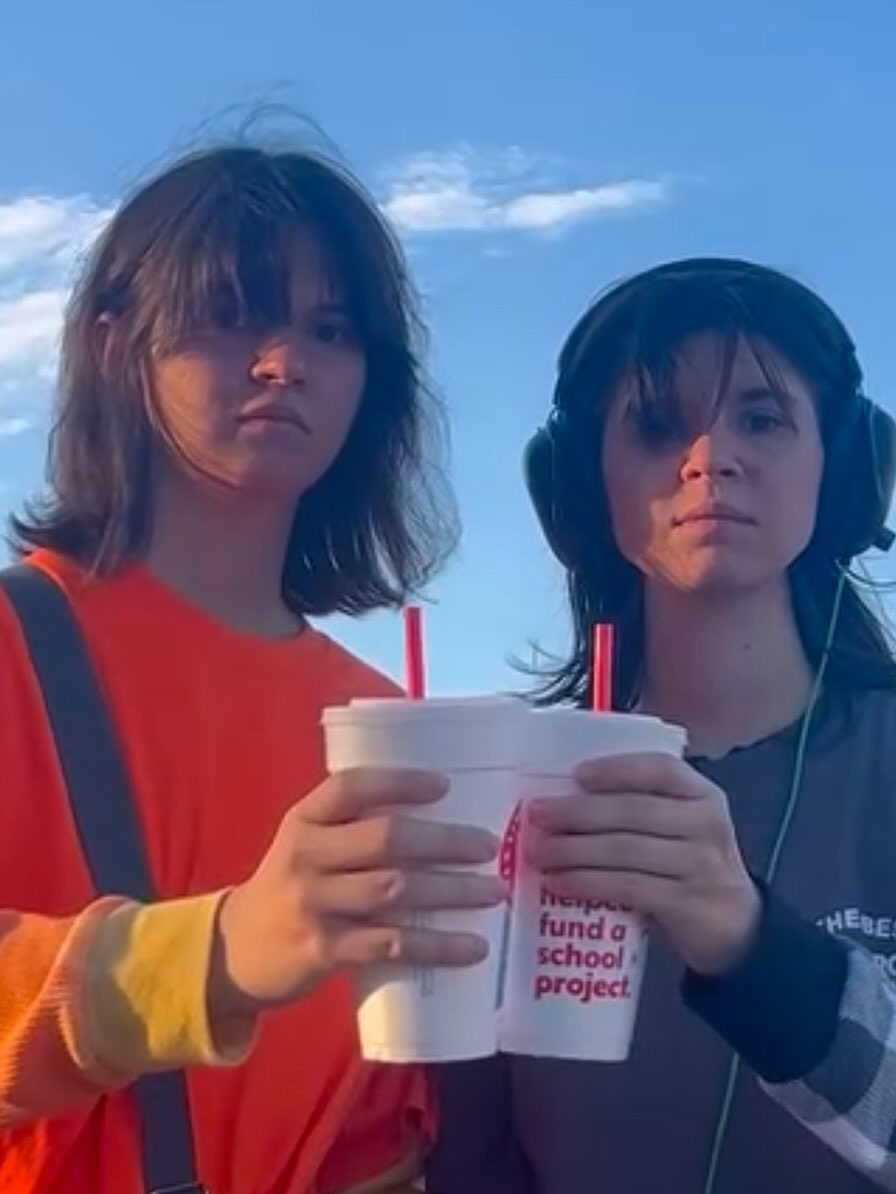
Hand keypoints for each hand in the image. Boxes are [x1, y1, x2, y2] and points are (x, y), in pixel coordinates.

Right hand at [210, 768, 501, 1017]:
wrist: (235, 951)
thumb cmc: (290, 887)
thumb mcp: (306, 844)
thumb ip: (351, 827)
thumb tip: (438, 813)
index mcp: (303, 820)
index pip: (351, 787)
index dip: (399, 782)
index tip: (444, 785)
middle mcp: (306, 856)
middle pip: (385, 839)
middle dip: (444, 841)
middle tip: (489, 845)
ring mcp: (313, 904)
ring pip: (396, 891)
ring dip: (452, 891)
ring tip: (494, 891)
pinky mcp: (324, 951)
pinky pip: (392, 945)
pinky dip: (437, 946)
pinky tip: (472, 947)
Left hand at [527, 752, 760, 976]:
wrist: (736, 927)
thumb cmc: (690, 865)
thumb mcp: (679, 827)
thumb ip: (639, 808)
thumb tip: (563, 795)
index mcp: (702, 795)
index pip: (660, 770)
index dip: (617, 770)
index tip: (577, 774)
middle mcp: (706, 823)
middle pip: (633, 810)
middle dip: (578, 812)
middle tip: (537, 815)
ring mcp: (699, 864)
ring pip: (625, 849)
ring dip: (574, 850)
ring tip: (538, 851)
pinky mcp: (686, 903)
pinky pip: (627, 886)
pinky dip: (587, 882)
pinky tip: (559, 882)